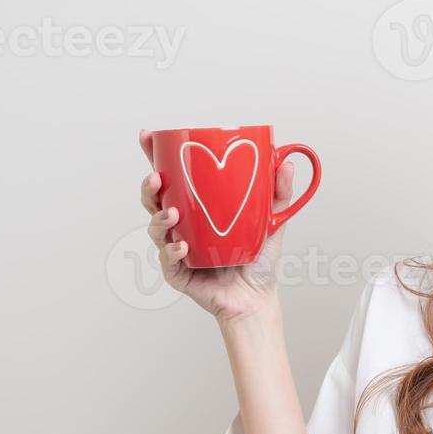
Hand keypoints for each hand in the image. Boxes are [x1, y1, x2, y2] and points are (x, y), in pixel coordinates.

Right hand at [138, 129, 295, 323]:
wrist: (257, 297)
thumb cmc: (257, 259)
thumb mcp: (271, 221)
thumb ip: (278, 193)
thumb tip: (286, 162)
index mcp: (194, 208)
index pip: (170, 178)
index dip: (153, 157)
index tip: (147, 136)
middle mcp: (180, 226)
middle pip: (153, 201)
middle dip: (149, 187)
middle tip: (156, 178)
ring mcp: (176, 250)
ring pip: (155, 229)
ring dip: (159, 218)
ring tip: (172, 212)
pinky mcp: (178, 273)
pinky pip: (168, 260)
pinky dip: (172, 251)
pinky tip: (180, 246)